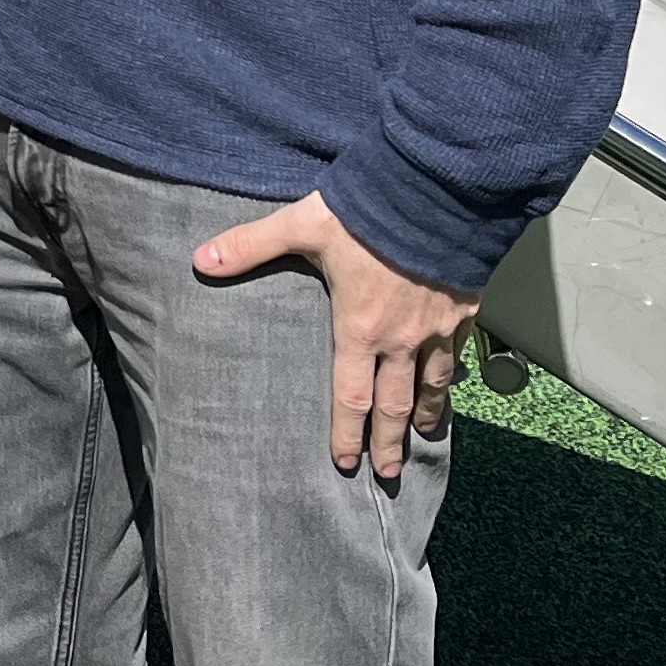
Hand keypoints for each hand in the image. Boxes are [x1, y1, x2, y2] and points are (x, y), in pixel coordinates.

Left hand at [194, 191, 479, 483]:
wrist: (437, 191)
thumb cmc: (369, 210)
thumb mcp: (301, 225)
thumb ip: (251, 245)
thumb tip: (201, 261)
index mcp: (359, 326)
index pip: (350, 396)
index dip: (347, 433)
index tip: (344, 463)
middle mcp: (401, 337)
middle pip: (394, 404)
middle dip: (388, 442)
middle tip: (388, 475)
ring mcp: (437, 327)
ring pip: (431, 384)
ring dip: (423, 414)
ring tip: (421, 436)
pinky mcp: (464, 309)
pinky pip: (458, 354)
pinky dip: (451, 376)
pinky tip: (448, 382)